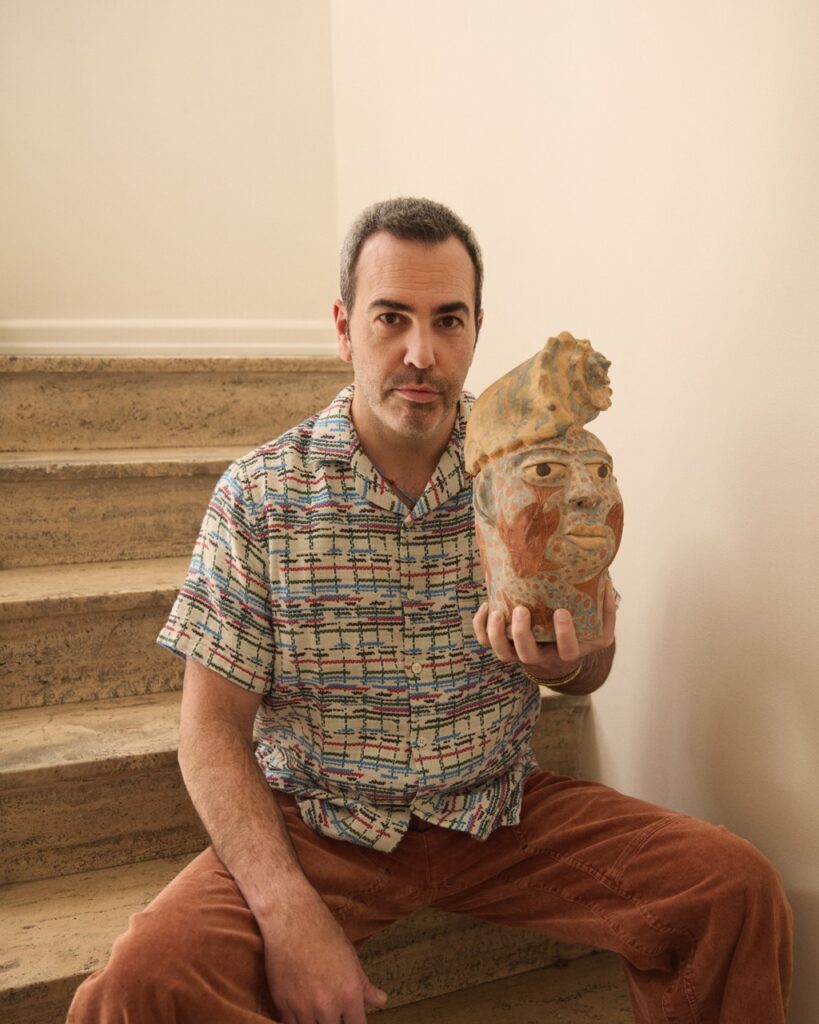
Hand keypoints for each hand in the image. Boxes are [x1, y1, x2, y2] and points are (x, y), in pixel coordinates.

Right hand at [262, 884, 387, 1023]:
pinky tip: (300, 1011)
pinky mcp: (283, 1005)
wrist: (292, 920)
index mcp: (350, 993)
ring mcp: (304, 1008)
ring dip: (315, 1022)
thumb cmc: (324, 934)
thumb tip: (382, 1000)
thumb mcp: (351, 958)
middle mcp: (328, 1005)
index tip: (351, 1020)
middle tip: (331, 1012)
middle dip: (334, 1022)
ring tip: (316, 1010)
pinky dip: (296, 1021)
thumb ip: (365, 985)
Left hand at [473, 581, 617, 680]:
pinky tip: (485, 607)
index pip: (567, 651)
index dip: (564, 634)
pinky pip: (486, 643)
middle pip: (528, 654)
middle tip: (521, 610)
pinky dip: (481, 628)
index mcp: (566, 654)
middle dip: (522, 633)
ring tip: (495, 611)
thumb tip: (608, 582)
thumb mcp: (599, 631)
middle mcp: (541, 658)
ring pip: (503, 654)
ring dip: (496, 634)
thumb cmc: (580, 639)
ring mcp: (520, 655)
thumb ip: (607, 611)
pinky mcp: (505, 648)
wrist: (558, 661)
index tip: (562, 612)